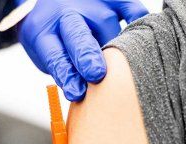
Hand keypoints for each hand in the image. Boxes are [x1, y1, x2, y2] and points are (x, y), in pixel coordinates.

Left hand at [17, 0, 147, 100]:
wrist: (53, 3)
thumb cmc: (52, 36)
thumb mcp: (46, 53)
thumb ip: (65, 70)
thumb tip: (86, 92)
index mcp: (44, 33)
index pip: (56, 57)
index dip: (67, 75)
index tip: (76, 92)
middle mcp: (68, 15)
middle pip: (79, 38)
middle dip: (88, 57)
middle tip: (96, 74)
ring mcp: (92, 5)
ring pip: (110, 32)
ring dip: (114, 52)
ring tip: (113, 62)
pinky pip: (132, 8)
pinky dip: (138, 22)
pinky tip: (140, 37)